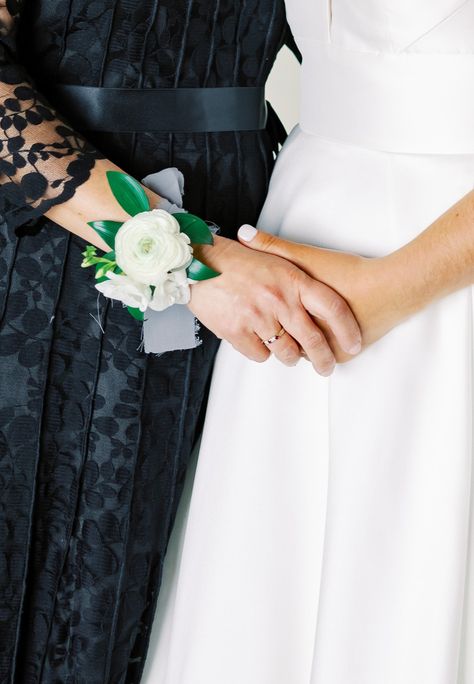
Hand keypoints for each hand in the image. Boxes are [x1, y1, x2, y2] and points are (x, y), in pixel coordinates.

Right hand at [188, 236, 361, 375]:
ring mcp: (258, 317)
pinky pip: (260, 355)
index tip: (354, 344)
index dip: (347, 330)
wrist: (198, 261)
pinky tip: (259, 341)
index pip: (333, 307)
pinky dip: (261, 352)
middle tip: (326, 367)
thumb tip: (324, 302)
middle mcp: (279, 299)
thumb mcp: (275, 258)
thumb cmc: (238, 260)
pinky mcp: (237, 331)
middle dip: (323, 359)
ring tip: (290, 354)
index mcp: (293, 279)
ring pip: (286, 352)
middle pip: (312, 339)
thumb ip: (299, 280)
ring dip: (290, 356)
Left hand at [237, 226, 406, 361]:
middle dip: (280, 333)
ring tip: (297, 325)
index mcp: (296, 315)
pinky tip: (321, 328)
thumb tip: (242, 233)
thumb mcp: (307, 258)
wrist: (394, 288)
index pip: (264, 326)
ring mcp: (328, 349)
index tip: (259, 309)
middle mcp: (309, 337)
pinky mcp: (345, 354)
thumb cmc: (349, 274)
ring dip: (301, 341)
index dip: (262, 316)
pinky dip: (322, 343)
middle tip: (275, 322)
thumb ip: (274, 246)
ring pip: (304, 350)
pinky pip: (324, 352)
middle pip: (283, 341)